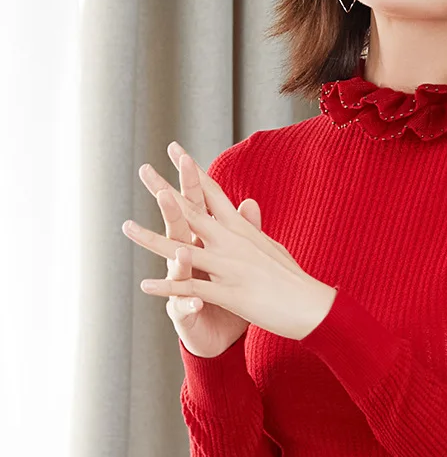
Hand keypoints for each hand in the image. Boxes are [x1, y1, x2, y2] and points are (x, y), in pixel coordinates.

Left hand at [122, 142, 336, 341]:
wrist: (311, 305)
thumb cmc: (293, 278)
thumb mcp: (271, 246)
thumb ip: (251, 226)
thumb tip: (247, 204)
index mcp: (241, 230)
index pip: (213, 194)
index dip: (193, 171)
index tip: (176, 150)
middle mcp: (233, 242)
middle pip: (193, 212)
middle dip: (165, 191)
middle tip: (143, 170)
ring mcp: (230, 267)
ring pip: (183, 249)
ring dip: (152, 239)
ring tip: (126, 227)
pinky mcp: (230, 293)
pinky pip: (192, 289)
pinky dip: (168, 287)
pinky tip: (145, 285)